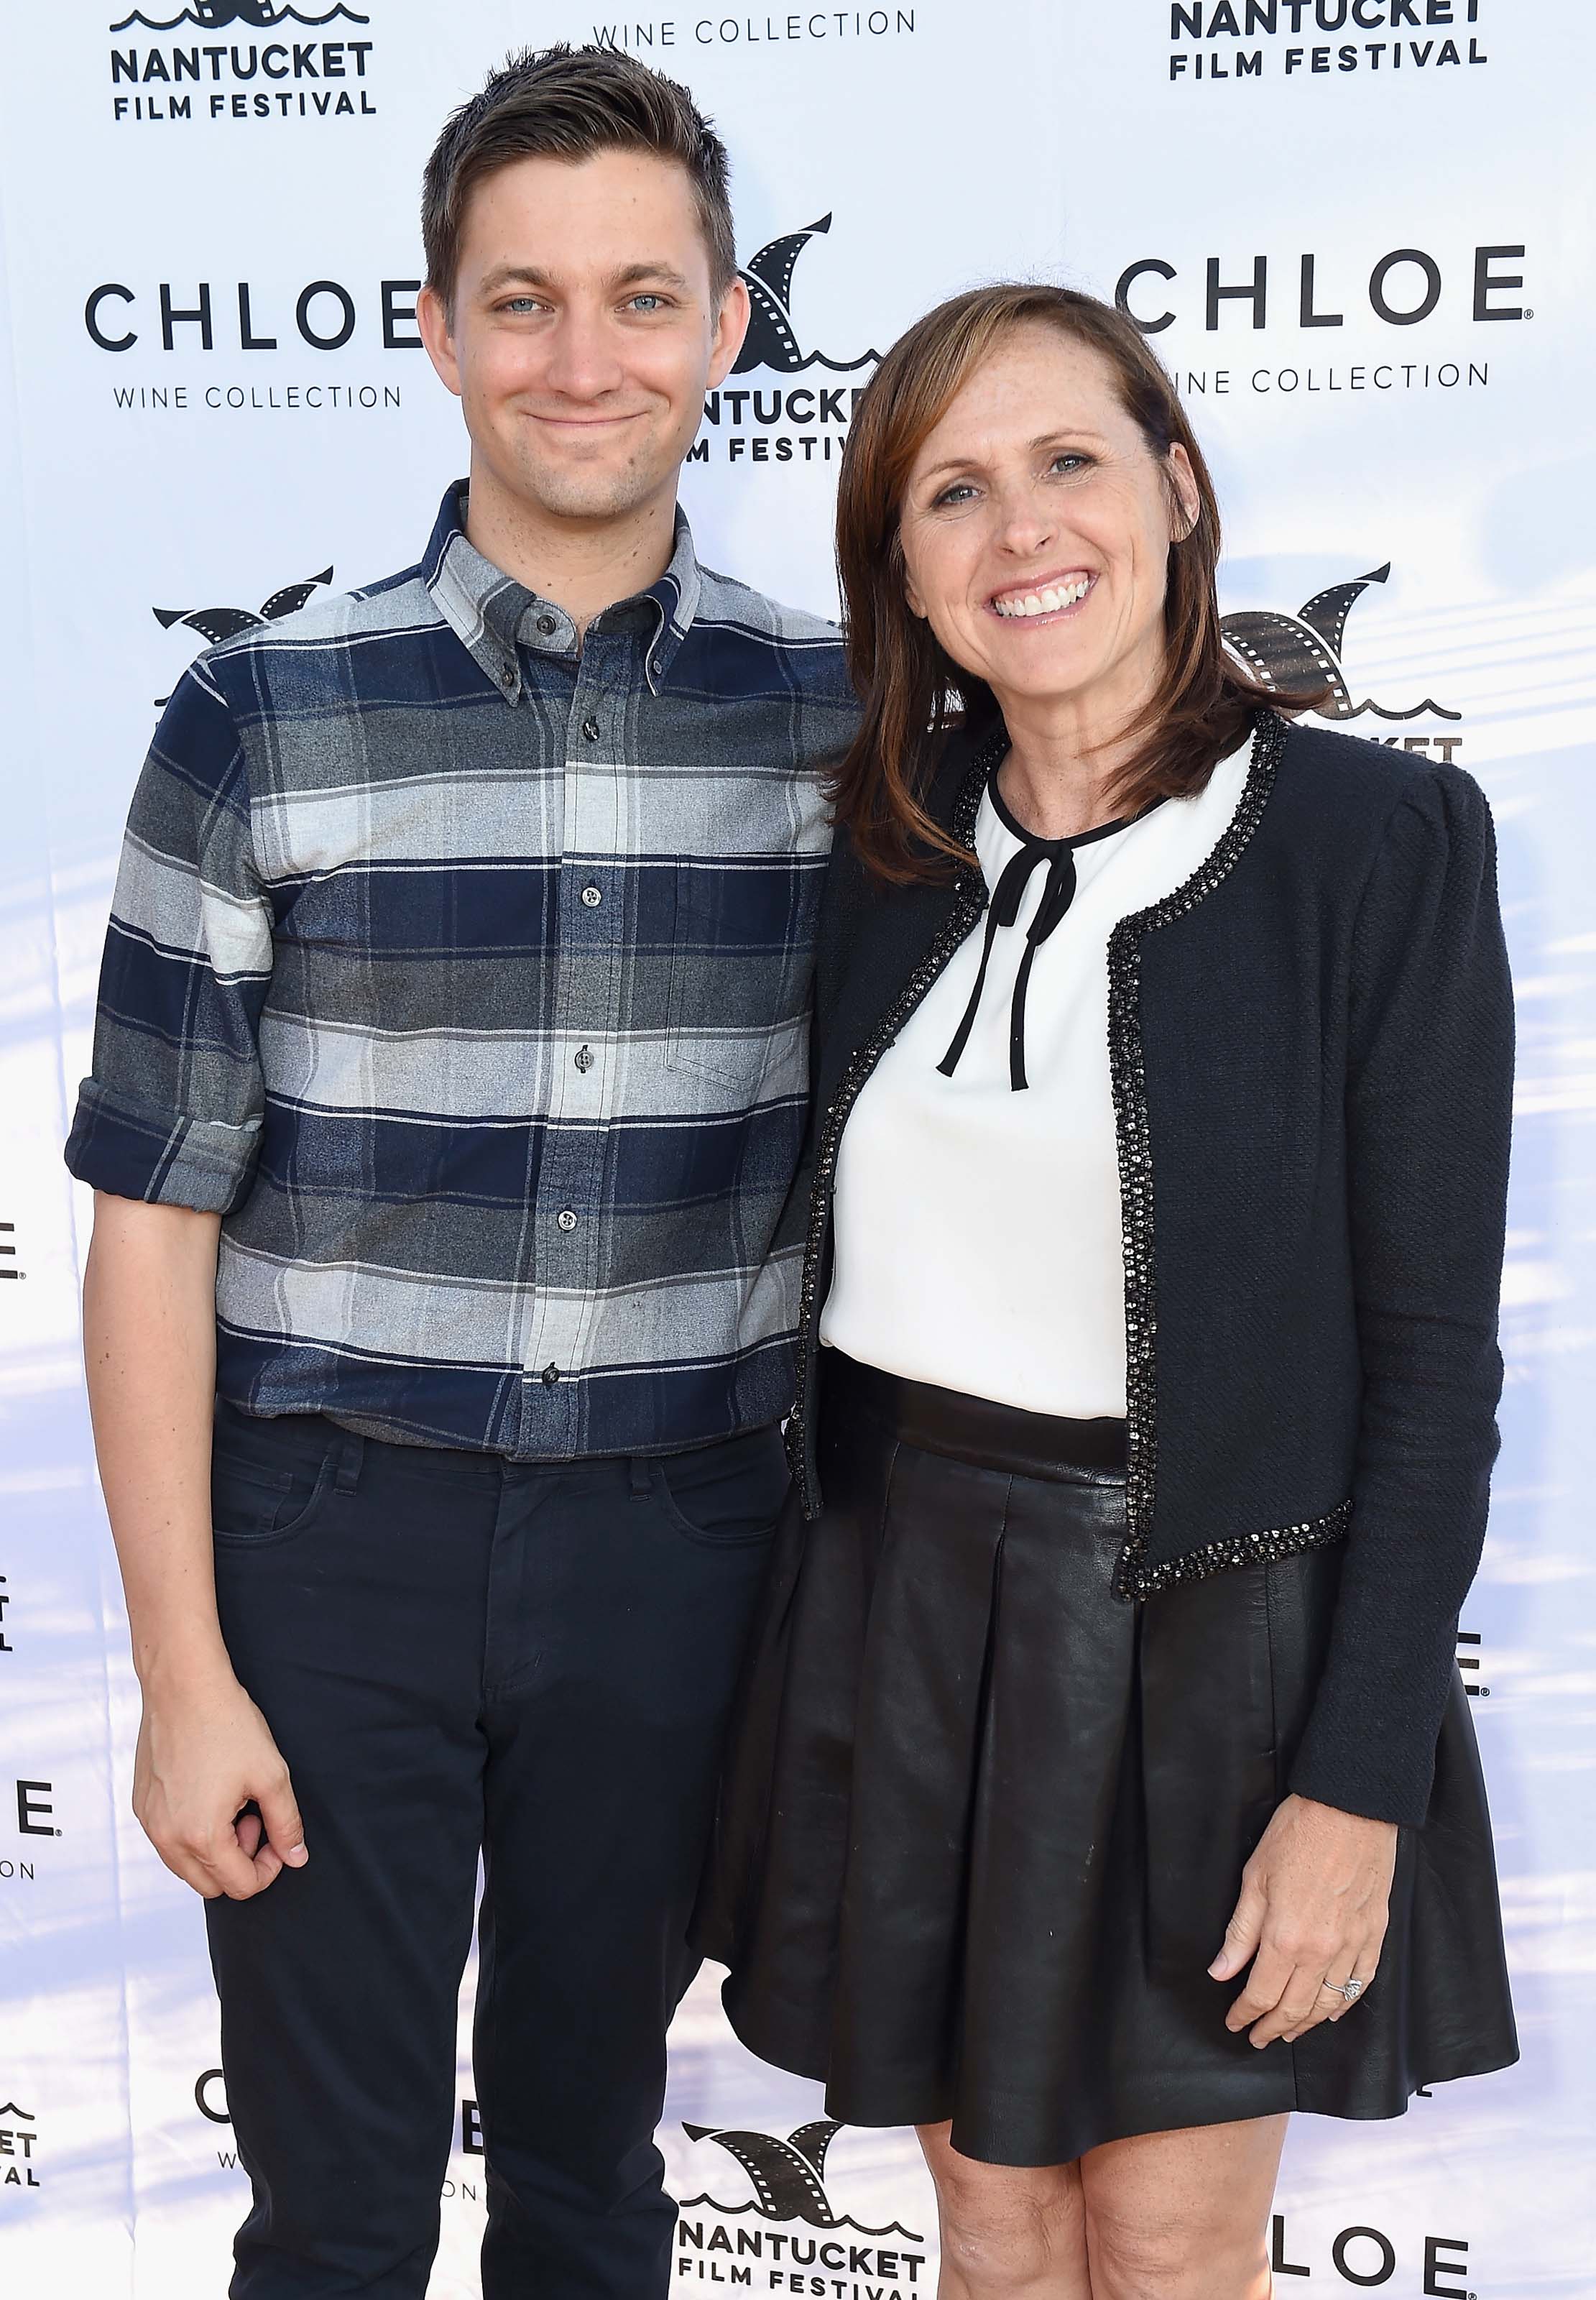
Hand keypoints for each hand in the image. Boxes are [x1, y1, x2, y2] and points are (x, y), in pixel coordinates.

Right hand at [133, 1663, 307, 1899]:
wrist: (184, 1687)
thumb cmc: (228, 1726)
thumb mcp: (271, 1775)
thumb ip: (287, 1823)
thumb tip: (296, 1857)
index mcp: (201, 1838)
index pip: (242, 1886)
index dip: (270, 1867)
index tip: (278, 1833)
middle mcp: (167, 1839)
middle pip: (212, 1885)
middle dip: (242, 1861)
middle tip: (255, 1817)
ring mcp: (150, 1824)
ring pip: (188, 1867)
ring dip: (217, 1849)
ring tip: (234, 1803)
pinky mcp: (142, 1807)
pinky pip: (170, 1841)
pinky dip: (193, 1832)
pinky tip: (210, 1792)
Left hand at [1209, 1792, 1395, 2046]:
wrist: (1351, 1807)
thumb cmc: (1298, 1833)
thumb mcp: (1254, 1878)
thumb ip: (1240, 1932)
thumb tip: (1221, 1970)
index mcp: (1286, 1938)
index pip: (1261, 1994)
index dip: (1245, 2014)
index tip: (1235, 2023)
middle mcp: (1322, 1951)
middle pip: (1295, 2007)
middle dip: (1273, 2028)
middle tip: (1258, 2038)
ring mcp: (1353, 1945)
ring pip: (1329, 2002)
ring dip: (1307, 2023)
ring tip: (1289, 2032)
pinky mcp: (1375, 1934)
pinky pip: (1362, 1982)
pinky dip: (1346, 2003)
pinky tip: (1333, 2011)